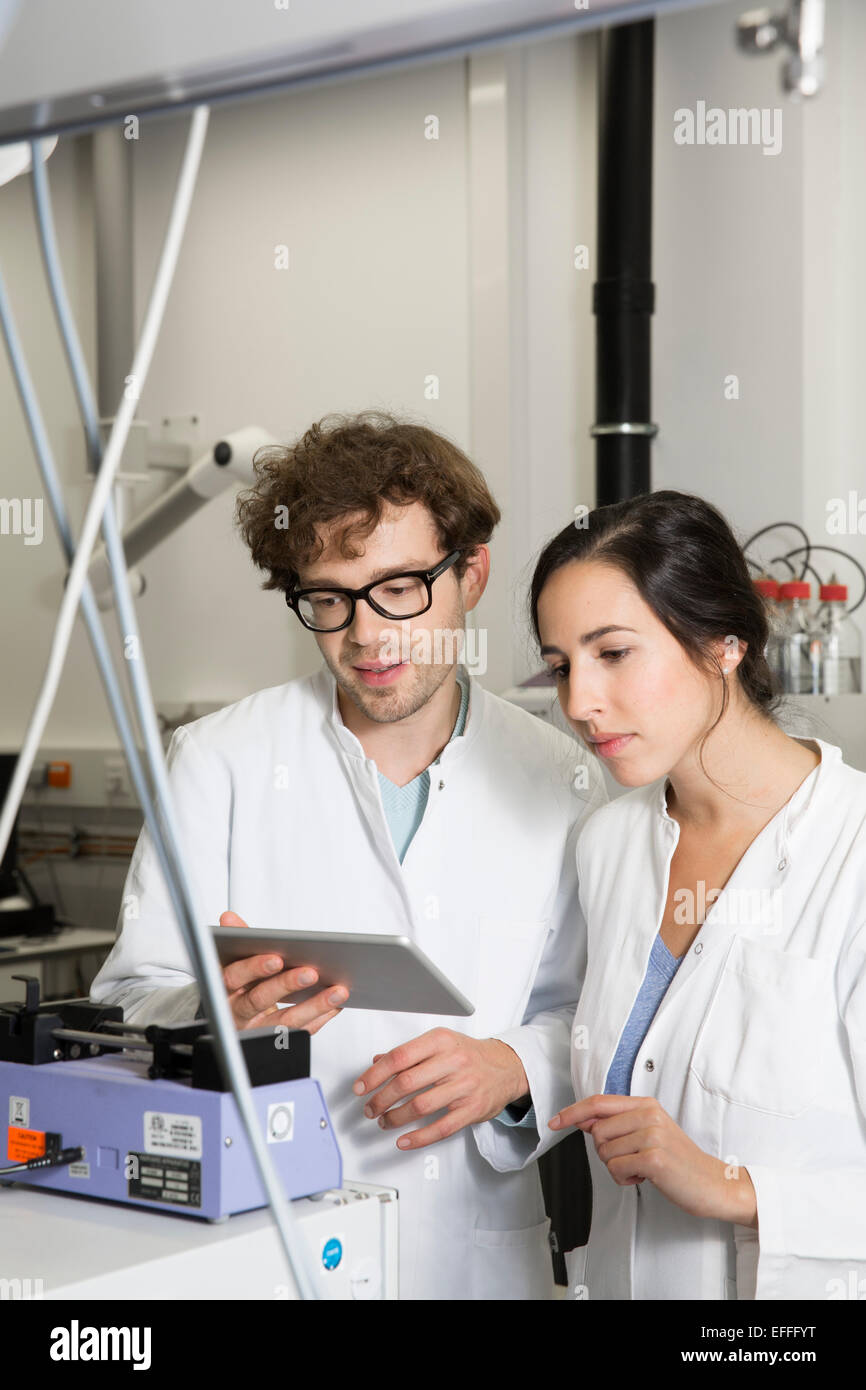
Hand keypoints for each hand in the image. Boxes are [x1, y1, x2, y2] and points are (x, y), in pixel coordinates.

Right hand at [219, 910, 348, 1033]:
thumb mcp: (235, 962)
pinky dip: (321, 1017)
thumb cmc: (241, 986)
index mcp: (224, 989)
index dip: (254, 968)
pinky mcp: (277, 1041)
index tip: (276, 959)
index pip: (233, 978)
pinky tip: (337, 1004)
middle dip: (286, 985)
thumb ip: (238, 939)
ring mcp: (257, 1029)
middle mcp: (237, 1012)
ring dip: (314, 1006)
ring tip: (338, 991)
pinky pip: (301, 1032)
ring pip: (284, 1022)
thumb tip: (230, 918)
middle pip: (259, 1000)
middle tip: (311, 973)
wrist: (238, 1020)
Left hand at [352, 1027, 528, 1149]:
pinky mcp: (472, 1109)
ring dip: (395, 1118)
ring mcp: (464, 1087)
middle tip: (370, 1108)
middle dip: (380, 1099)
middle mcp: (453, 1061)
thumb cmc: (469, 1054)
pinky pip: (441, 1128)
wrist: (507, 1066)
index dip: (374, 1075)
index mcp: (440, 1041)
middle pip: (406, 1083)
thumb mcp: (440, 1043)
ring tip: (384, 1121)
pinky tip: (404, 1140)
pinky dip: (418, 1138)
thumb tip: (377, 1062)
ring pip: (420, 1106)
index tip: (361, 1087)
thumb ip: (409, 1053)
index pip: (399, 1057)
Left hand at [550, 1094, 757, 1226]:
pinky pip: (615, 1168)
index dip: (572, 1111)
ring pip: (604, 1152)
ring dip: (617, 1168)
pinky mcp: (653, 1158)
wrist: (713, 1183)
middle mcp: (649, 1115)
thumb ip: (620, 1123)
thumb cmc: (679, 1161)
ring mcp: (652, 1135)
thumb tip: (583, 1119)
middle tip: (629, 1159)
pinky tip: (643, 1178)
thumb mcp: (650, 1132)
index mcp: (646, 1105)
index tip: (555, 1121)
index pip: (598, 1102)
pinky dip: (624, 1179)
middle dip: (604, 1151)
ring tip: (640, 1169)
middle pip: (596, 1131)